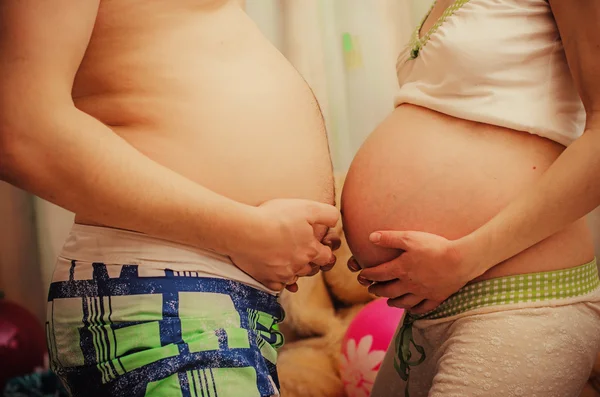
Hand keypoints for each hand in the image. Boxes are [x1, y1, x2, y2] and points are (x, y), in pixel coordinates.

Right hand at [229, 198, 339, 292]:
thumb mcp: (307, 208)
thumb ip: (327, 214)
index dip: (324, 250)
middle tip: (301, 251)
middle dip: (310, 262)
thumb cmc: (275, 217)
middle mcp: (299, 266)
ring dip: (294, 271)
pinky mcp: (266, 280)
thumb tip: (336, 221)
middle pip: (311, 270)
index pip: (327, 256)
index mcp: (311, 250)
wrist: (243, 230)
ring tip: (286, 258)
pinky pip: (277, 286)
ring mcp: (282, 275)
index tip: (318, 245)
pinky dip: (277, 280)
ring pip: (295, 278)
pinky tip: (273, 270)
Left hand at [353, 230, 474, 313]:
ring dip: (393, 302)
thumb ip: (389, 238)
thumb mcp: (410, 237)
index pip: (378, 274)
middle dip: (377, 290)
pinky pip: (423, 308)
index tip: (361, 275)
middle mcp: (409, 284)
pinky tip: (412, 309)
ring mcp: (423, 293)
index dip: (367, 275)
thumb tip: (370, 237)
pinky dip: (415, 310)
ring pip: (403, 302)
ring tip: (388, 301)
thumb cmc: (435, 246)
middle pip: (388, 291)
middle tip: (371, 289)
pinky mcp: (437, 297)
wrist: (461, 260)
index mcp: (400, 269)